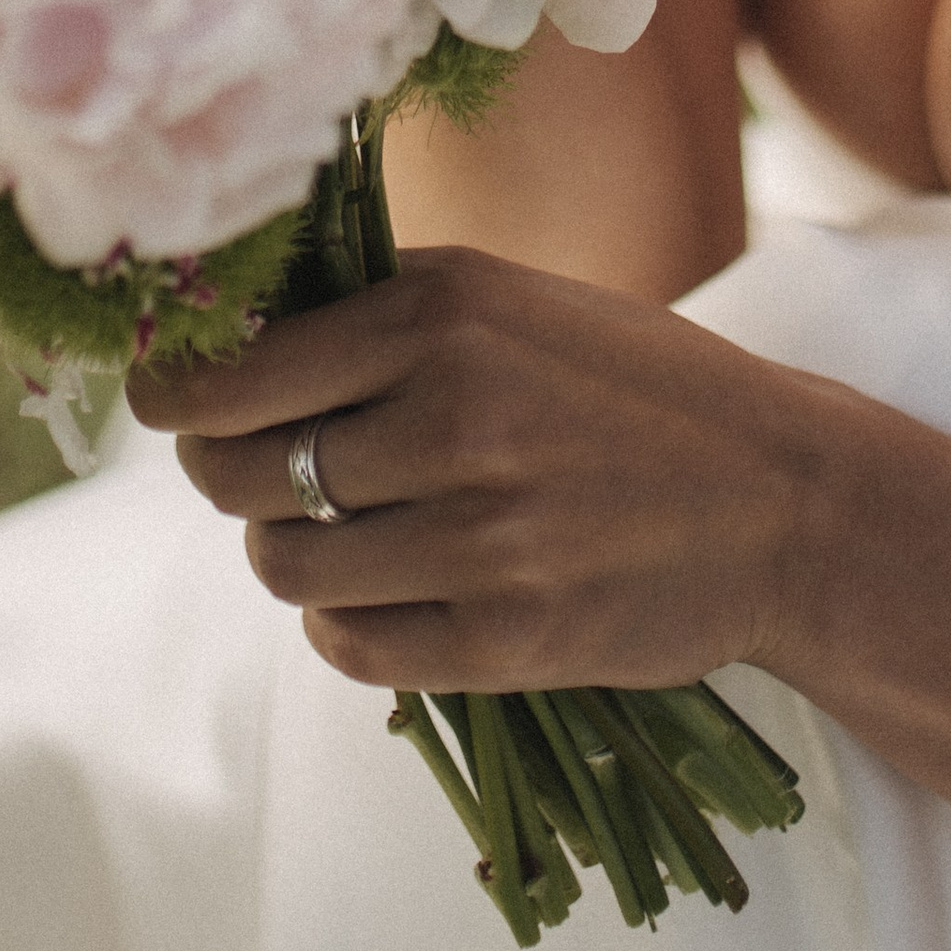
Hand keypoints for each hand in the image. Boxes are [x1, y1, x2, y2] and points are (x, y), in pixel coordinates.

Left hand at [122, 246, 830, 695]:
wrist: (782, 498)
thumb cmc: (629, 385)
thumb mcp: (509, 302)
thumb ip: (379, 314)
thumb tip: (222, 335)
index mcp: (441, 316)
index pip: (229, 371)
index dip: (172, 394)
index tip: (168, 400)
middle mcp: (452, 419)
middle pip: (240, 474)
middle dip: (230, 475)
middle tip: (261, 469)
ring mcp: (480, 539)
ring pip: (285, 567)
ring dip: (289, 554)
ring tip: (341, 530)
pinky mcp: (505, 642)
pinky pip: (351, 647)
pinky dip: (345, 626)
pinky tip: (387, 592)